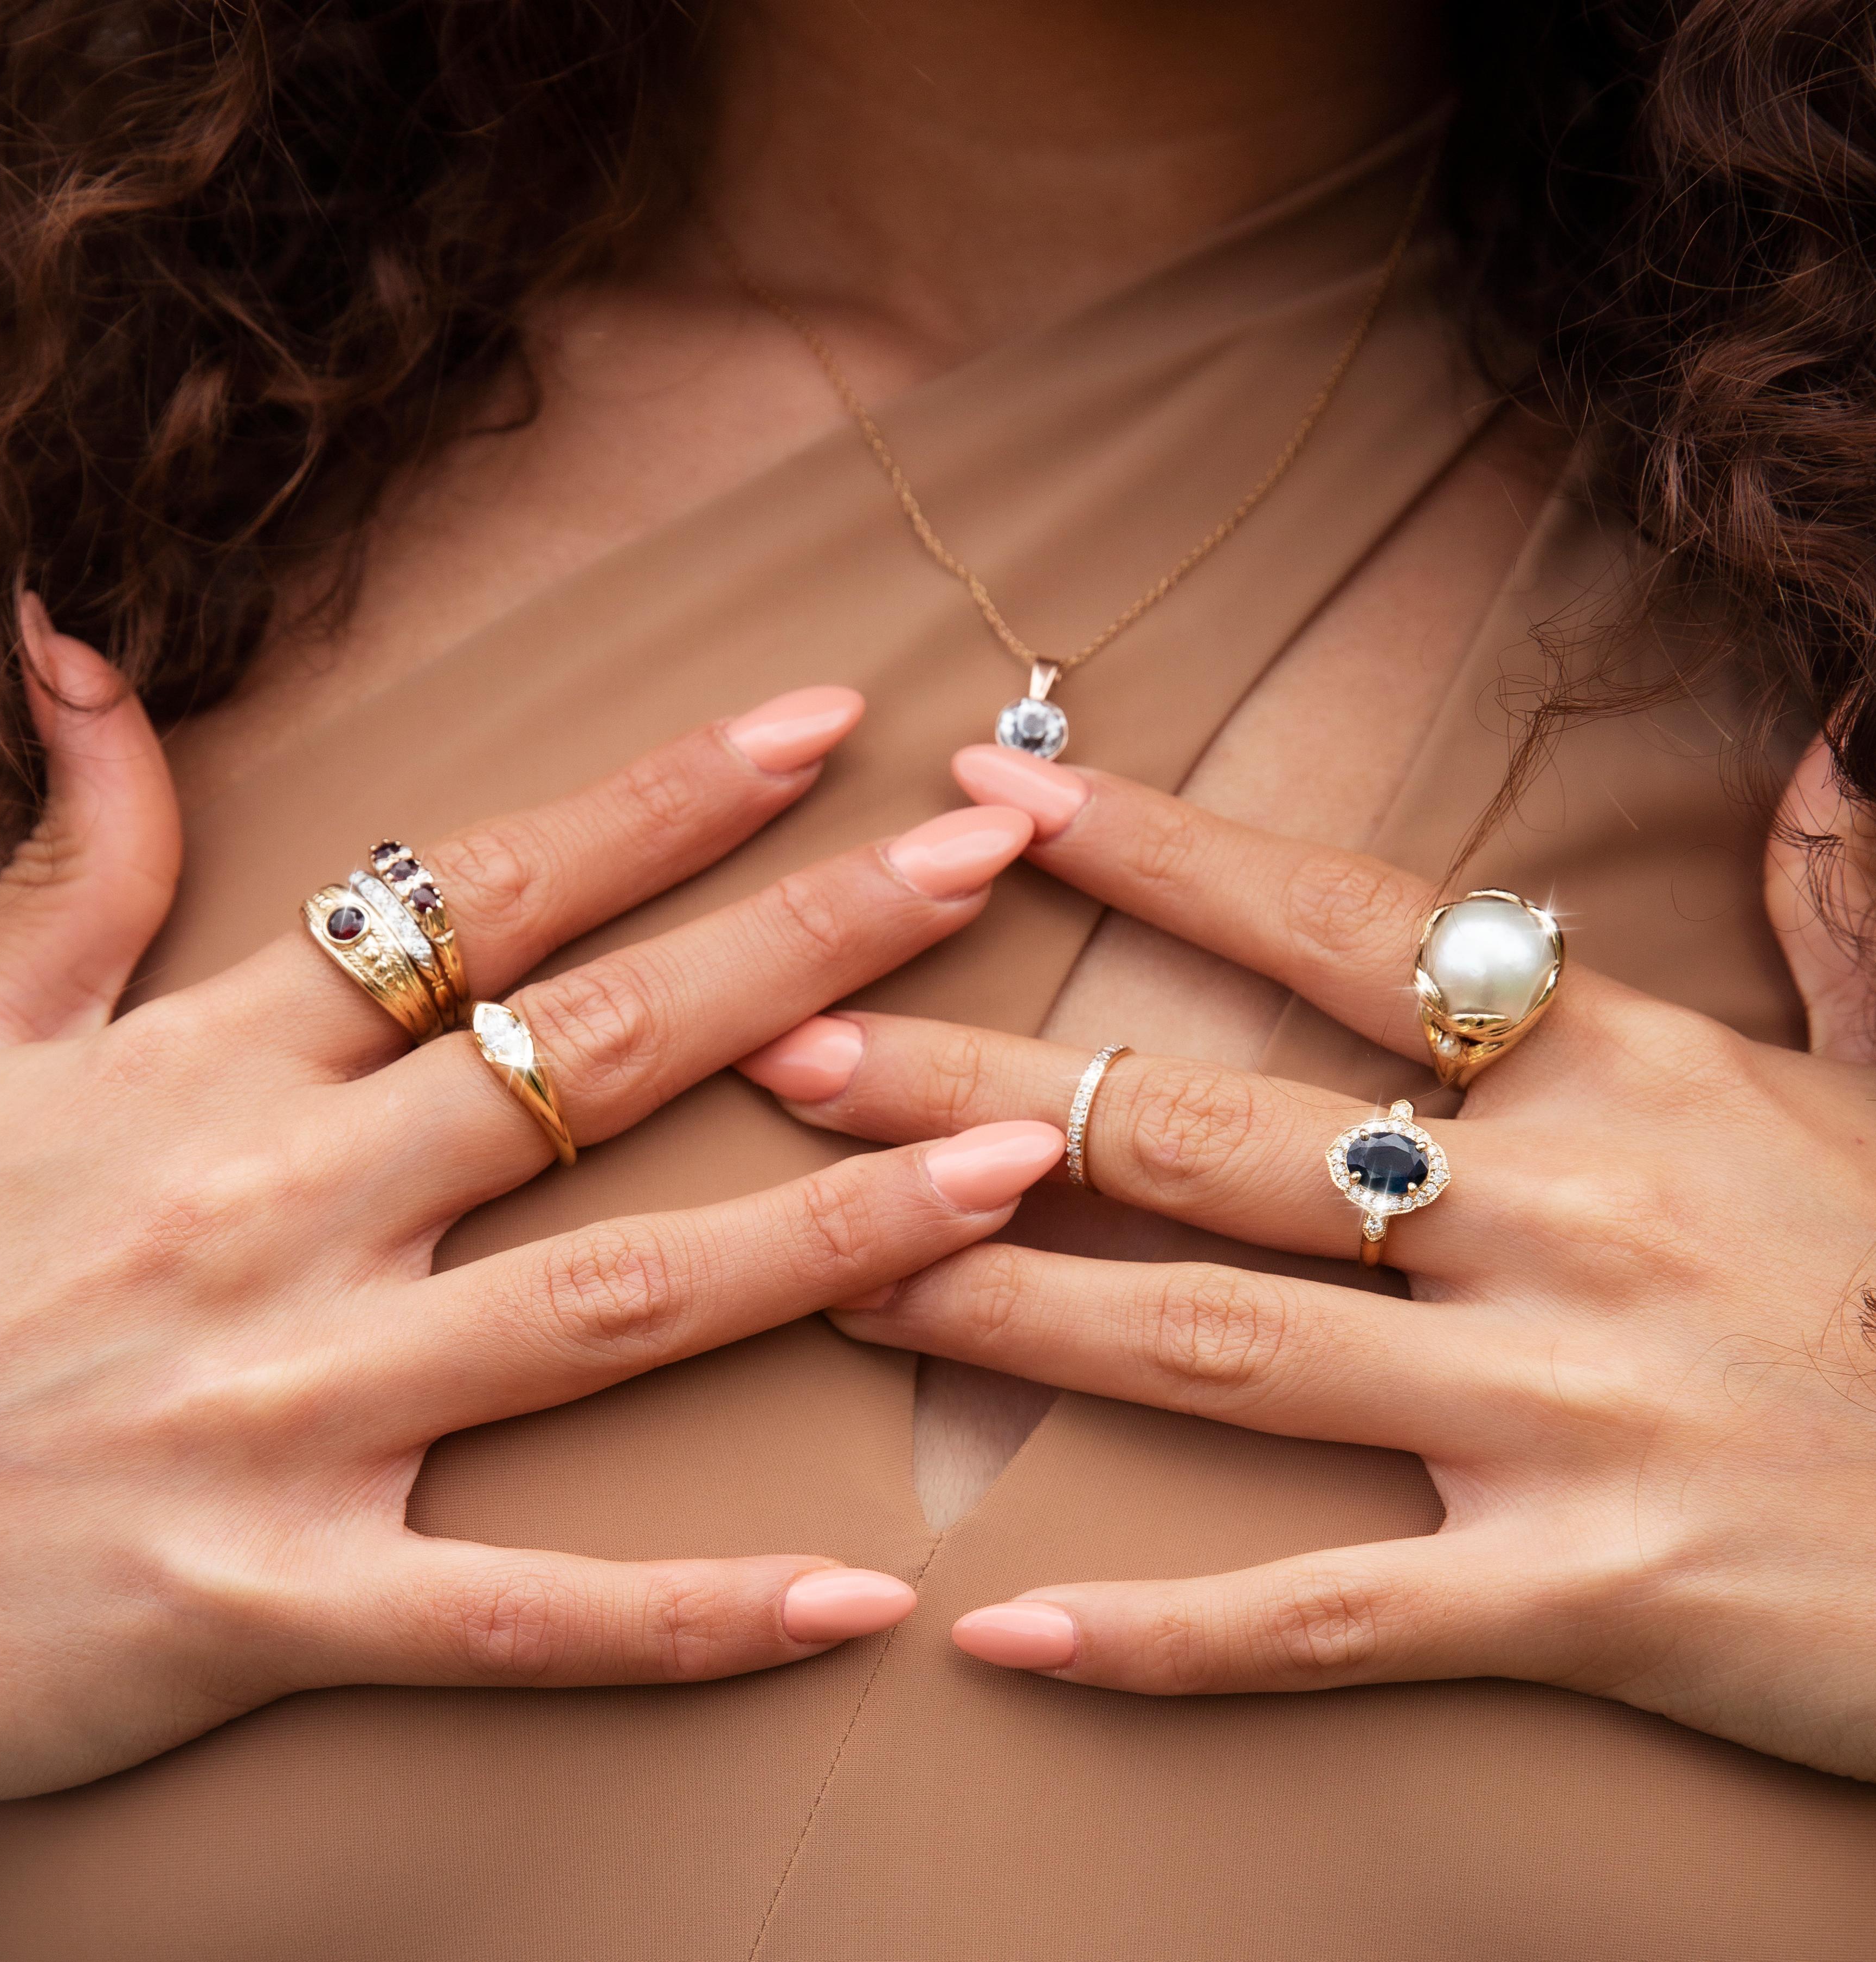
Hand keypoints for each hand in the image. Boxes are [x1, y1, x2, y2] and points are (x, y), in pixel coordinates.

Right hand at [0, 604, 1060, 1800]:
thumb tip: (79, 642)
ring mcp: (283, 1414)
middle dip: (803, 951)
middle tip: (984, 864)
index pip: (478, 895)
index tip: (819, 724)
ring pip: (606, 1304)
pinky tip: (860, 1597)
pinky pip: (520, 1615)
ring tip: (1007, 1163)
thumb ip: (63, 851)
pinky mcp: (266, 1600)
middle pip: (589, 1056)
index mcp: (201, 1069)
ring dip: (827, 1234)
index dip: (661, 800)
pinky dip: (689, 1613)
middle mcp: (272, 1215)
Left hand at [738, 739, 1875, 1781]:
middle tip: (795, 1053)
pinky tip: (998, 1634)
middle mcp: (1562, 1222)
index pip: (1340, 929)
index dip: (1157, 851)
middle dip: (983, 1093)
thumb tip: (1838, 737)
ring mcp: (1562, 1416)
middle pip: (1207, 1135)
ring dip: (1004, 1314)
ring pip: (1220, 1353)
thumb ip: (1845, 906)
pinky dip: (1160, 1635)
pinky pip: (1328, 1616)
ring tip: (829, 1277)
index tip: (992, 798)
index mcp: (1622, 1075)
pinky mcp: (1586, 1596)